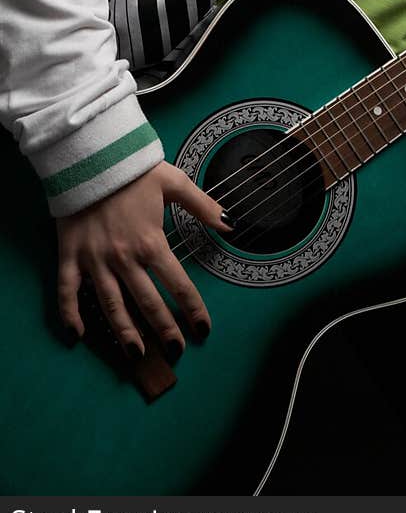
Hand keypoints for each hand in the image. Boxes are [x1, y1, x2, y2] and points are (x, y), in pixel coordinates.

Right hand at [56, 160, 234, 360]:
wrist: (90, 157)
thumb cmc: (133, 171)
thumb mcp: (174, 182)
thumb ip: (202, 206)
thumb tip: (230, 223)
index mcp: (151, 242)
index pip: (178, 284)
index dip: (193, 309)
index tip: (203, 330)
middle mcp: (123, 258)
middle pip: (147, 302)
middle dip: (164, 330)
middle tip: (176, 351)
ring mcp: (94, 260)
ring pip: (110, 304)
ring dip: (124, 332)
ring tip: (136, 355)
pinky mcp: (70, 256)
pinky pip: (67, 291)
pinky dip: (70, 314)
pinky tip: (77, 335)